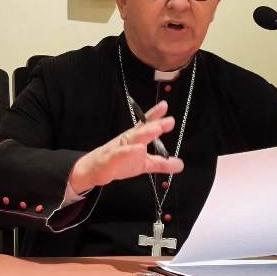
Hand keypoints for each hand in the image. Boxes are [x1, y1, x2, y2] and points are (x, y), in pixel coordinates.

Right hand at [68, 101, 183, 192]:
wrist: (95, 169)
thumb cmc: (120, 162)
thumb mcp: (144, 164)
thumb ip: (162, 163)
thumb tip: (181, 165)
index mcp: (136, 138)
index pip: (146, 124)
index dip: (155, 115)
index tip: (165, 106)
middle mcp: (128, 139)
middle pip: (143, 130)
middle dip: (155, 124)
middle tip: (170, 121)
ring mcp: (119, 148)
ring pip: (132, 139)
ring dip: (145, 133)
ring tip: (157, 129)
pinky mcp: (110, 159)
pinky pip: (119, 154)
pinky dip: (128, 151)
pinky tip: (138, 149)